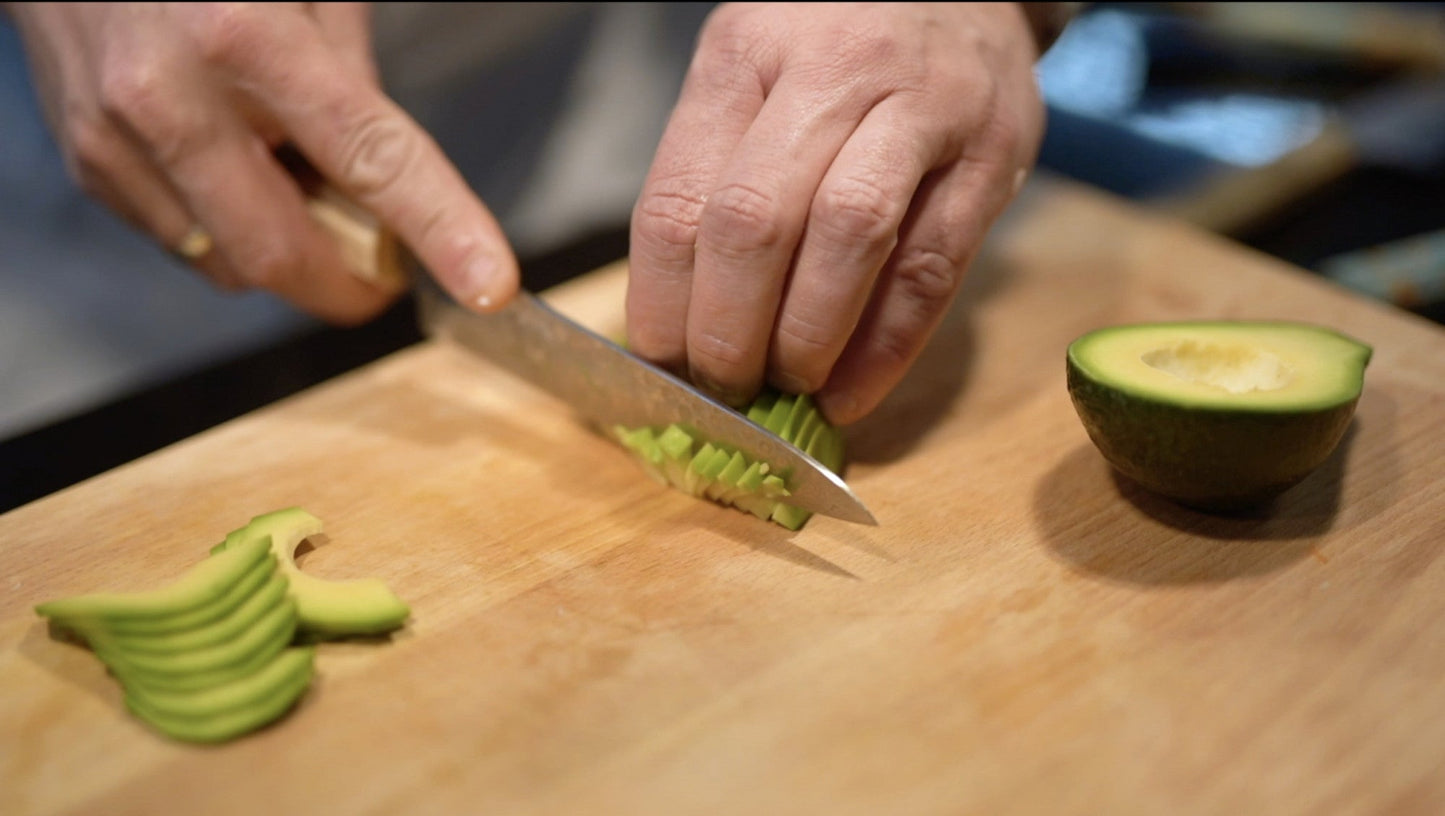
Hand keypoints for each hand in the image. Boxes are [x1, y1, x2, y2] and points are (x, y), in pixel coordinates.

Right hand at [7, 2, 517, 322]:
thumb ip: (353, 79)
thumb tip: (387, 176)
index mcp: (244, 35)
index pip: (368, 158)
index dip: (439, 228)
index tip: (489, 282)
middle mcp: (170, 95)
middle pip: (283, 252)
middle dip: (352, 284)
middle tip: (391, 269)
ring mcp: (116, 139)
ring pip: (231, 264)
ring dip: (289, 252)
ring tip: (296, 181)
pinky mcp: (90, 165)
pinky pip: (184, 241)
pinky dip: (232, 230)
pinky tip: (238, 168)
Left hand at [626, 2, 1045, 423]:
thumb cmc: (837, 44)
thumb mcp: (756, 71)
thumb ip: (717, 169)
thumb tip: (676, 313)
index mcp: (746, 53)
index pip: (681, 197)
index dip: (662, 300)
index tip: (661, 361)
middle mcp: (832, 71)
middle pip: (755, 221)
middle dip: (728, 330)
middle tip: (722, 387)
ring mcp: (920, 108)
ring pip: (848, 237)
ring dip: (807, 337)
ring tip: (787, 388)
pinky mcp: (992, 155)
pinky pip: (933, 267)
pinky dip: (887, 346)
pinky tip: (852, 390)